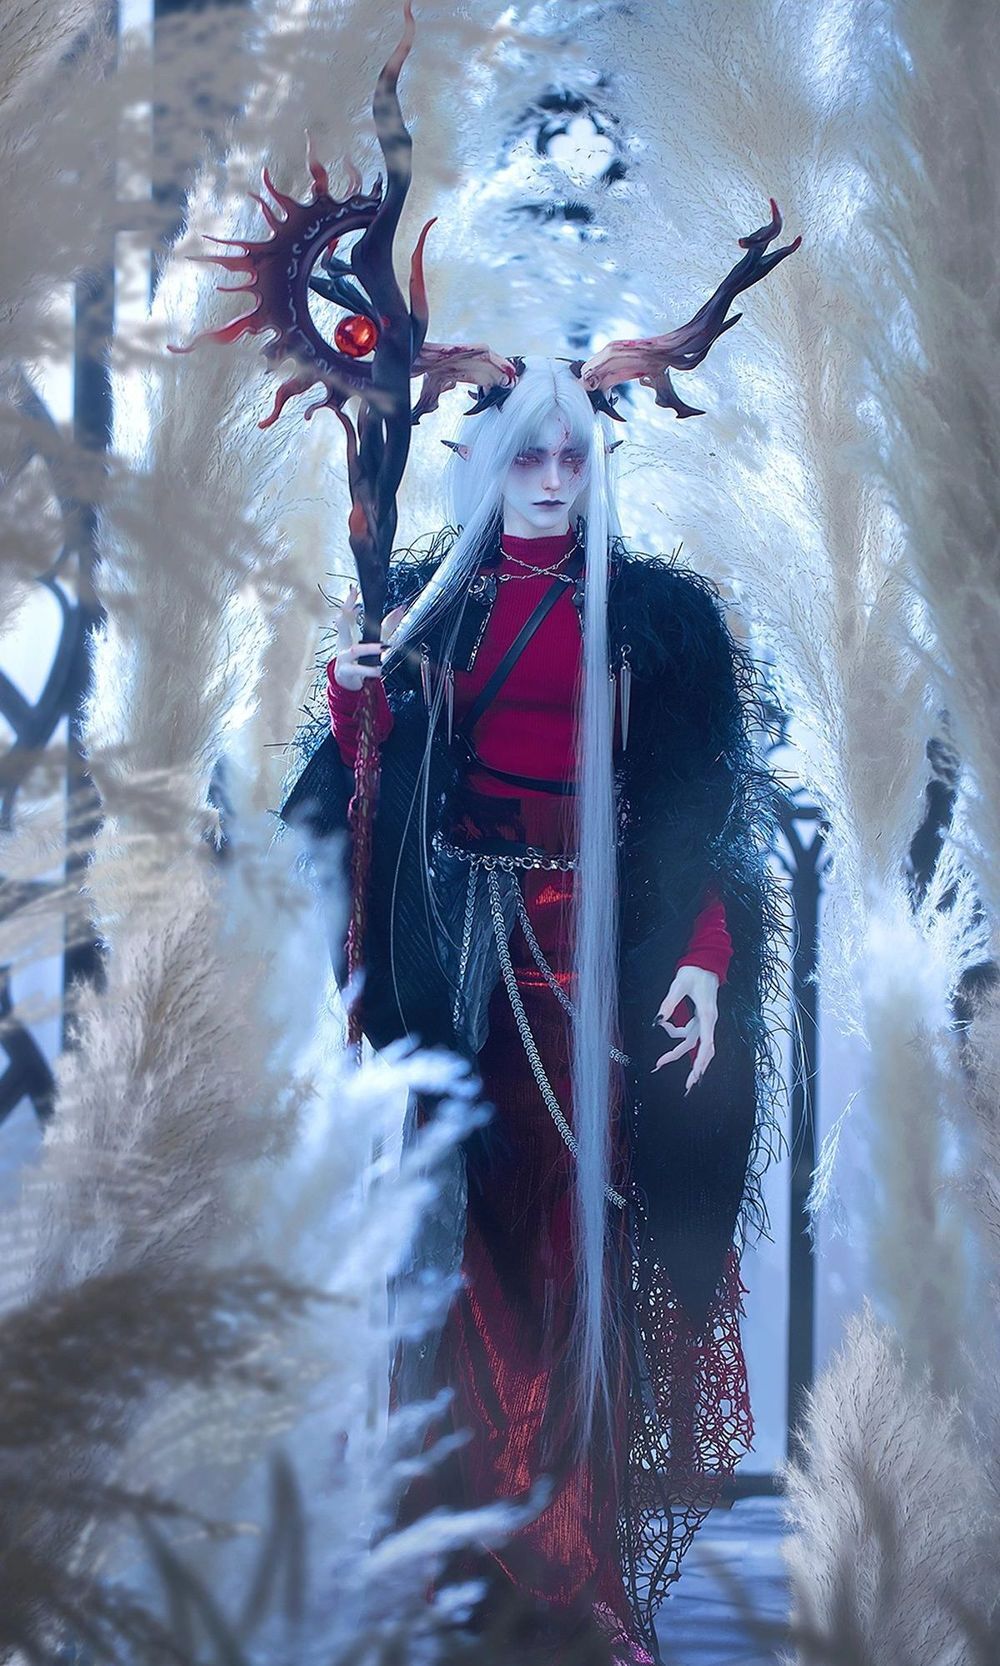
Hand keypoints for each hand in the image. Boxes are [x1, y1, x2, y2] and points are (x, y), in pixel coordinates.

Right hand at [331, 584, 407, 690]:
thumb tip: (401, 608)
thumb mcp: (373, 640)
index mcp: (348, 632)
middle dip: (346, 615)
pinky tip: (378, 670)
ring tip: (384, 646)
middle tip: (355, 607)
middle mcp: (343, 642)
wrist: (347, 681)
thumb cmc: (358, 658)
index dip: (349, 601)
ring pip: (354, 650)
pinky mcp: (347, 671)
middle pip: (342, 626)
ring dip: (369, 648)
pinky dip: (369, 669)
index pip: (346, 613)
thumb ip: (388, 624)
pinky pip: (358, 669)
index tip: (354, 590)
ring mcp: (343, 657)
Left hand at [652, 966, 719, 1094]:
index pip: (706, 1042)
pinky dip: (676, 1033)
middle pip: (700, 1048)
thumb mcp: (678, 984)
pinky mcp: (700, 1018)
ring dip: (677, 1052)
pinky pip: (688, 1033)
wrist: (705, 961)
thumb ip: (669, 1003)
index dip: (702, 1061)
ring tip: (660, 1062)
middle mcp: (708, 1020)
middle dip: (693, 1067)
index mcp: (706, 1014)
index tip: (696, 1075)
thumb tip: (658, 1022)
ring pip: (692, 1043)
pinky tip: (665, 1027)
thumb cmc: (694, 971)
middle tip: (686, 1086)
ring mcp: (704, 1020)